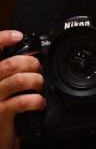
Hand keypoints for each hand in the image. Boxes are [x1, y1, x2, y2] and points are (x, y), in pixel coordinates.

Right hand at [0, 30, 45, 148]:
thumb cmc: (1, 110)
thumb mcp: (3, 89)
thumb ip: (10, 74)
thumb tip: (31, 58)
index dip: (2, 39)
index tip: (17, 36)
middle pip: (10, 64)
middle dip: (31, 63)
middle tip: (37, 70)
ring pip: (19, 80)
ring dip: (36, 81)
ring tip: (39, 87)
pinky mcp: (0, 113)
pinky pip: (22, 101)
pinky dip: (36, 100)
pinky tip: (39, 103)